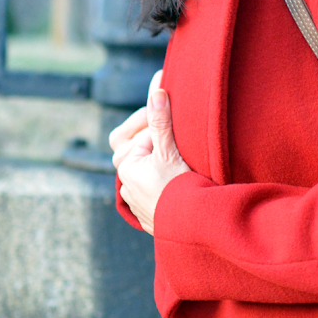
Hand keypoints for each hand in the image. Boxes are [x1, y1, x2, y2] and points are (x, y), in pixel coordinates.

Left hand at [112, 71, 190, 234]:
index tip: (177, 124)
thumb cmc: (178, 188)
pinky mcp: (148, 214)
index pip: (142, 137)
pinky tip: (177, 182)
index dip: (159, 129)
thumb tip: (157, 90)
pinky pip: (152, 191)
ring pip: (146, 173)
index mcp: (127, 166)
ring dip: (159, 164)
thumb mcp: (168, 150)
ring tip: (179, 162)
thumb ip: (160, 120)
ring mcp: (136, 201)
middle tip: (176, 142)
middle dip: (156, 144)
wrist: (192, 227)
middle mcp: (126, 184)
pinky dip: (162, 183)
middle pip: (139, 153)